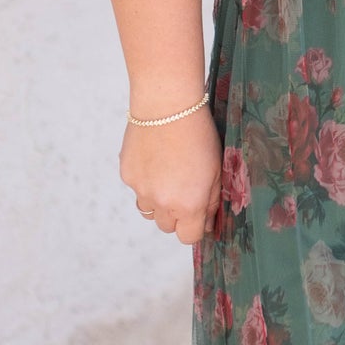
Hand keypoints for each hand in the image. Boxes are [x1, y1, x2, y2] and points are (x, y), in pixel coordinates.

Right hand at [120, 107, 222, 244]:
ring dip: (158, 202)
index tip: (198, 214)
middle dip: (176, 216)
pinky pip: (137, 189)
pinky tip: (155, 160)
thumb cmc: (199, 135)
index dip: (195, 228)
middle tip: (184, 190)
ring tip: (168, 176)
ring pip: (149, 211)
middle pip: (167, 227)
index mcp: (188, 205)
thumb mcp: (217, 170)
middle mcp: (162, 203)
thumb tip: (205, 222)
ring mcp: (141, 190)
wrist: (167, 107)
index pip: (188, 237)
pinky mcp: (127, 175)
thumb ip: (211, 201)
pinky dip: (144, 182)